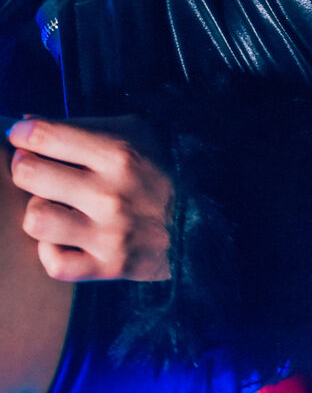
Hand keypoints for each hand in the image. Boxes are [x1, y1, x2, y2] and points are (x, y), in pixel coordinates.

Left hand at [6, 113, 173, 281]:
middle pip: (30, 175)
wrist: (207, 218)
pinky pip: (54, 262)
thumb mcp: (137, 132)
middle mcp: (109, 193)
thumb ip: (83, 126)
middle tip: (34, 165)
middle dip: (25, 165)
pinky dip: (52, 250)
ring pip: (35, 219)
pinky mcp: (107, 267)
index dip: (22, 133)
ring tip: (53, 203)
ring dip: (39, 208)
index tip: (21, 135)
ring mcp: (107, 234)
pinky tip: (64, 237)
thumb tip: (28, 125)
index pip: (47, 136)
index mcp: (119, 152)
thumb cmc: (166, 167)